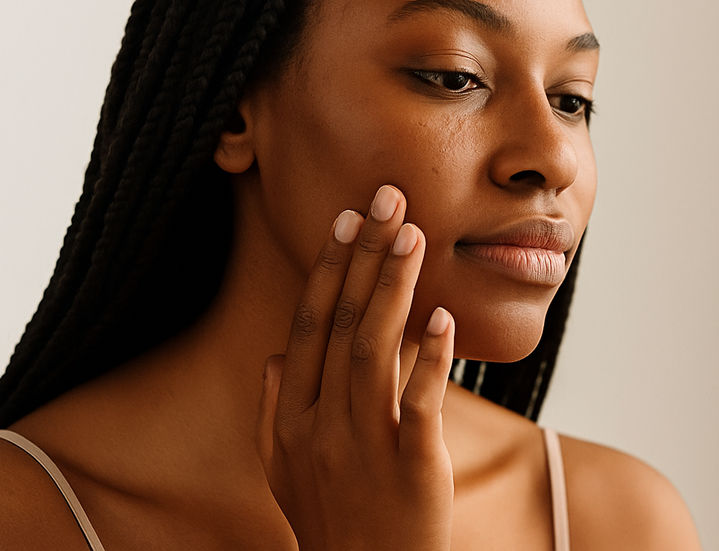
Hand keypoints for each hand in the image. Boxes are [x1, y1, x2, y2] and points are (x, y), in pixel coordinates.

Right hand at [256, 185, 455, 550]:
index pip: (309, 327)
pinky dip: (434, 358)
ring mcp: (366, 445)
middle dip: (363, 256)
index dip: (328, 270)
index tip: (346, 219)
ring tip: (414, 234)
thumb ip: (275, 411)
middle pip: (342, 325)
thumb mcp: (285, 472)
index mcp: (293, 420)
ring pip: (376, 351)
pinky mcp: (414, 466)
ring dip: (394, 288)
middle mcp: (323, 425)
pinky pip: (422, 403)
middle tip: (386, 199)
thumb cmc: (332, 523)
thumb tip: (274, 357)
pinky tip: (444, 315)